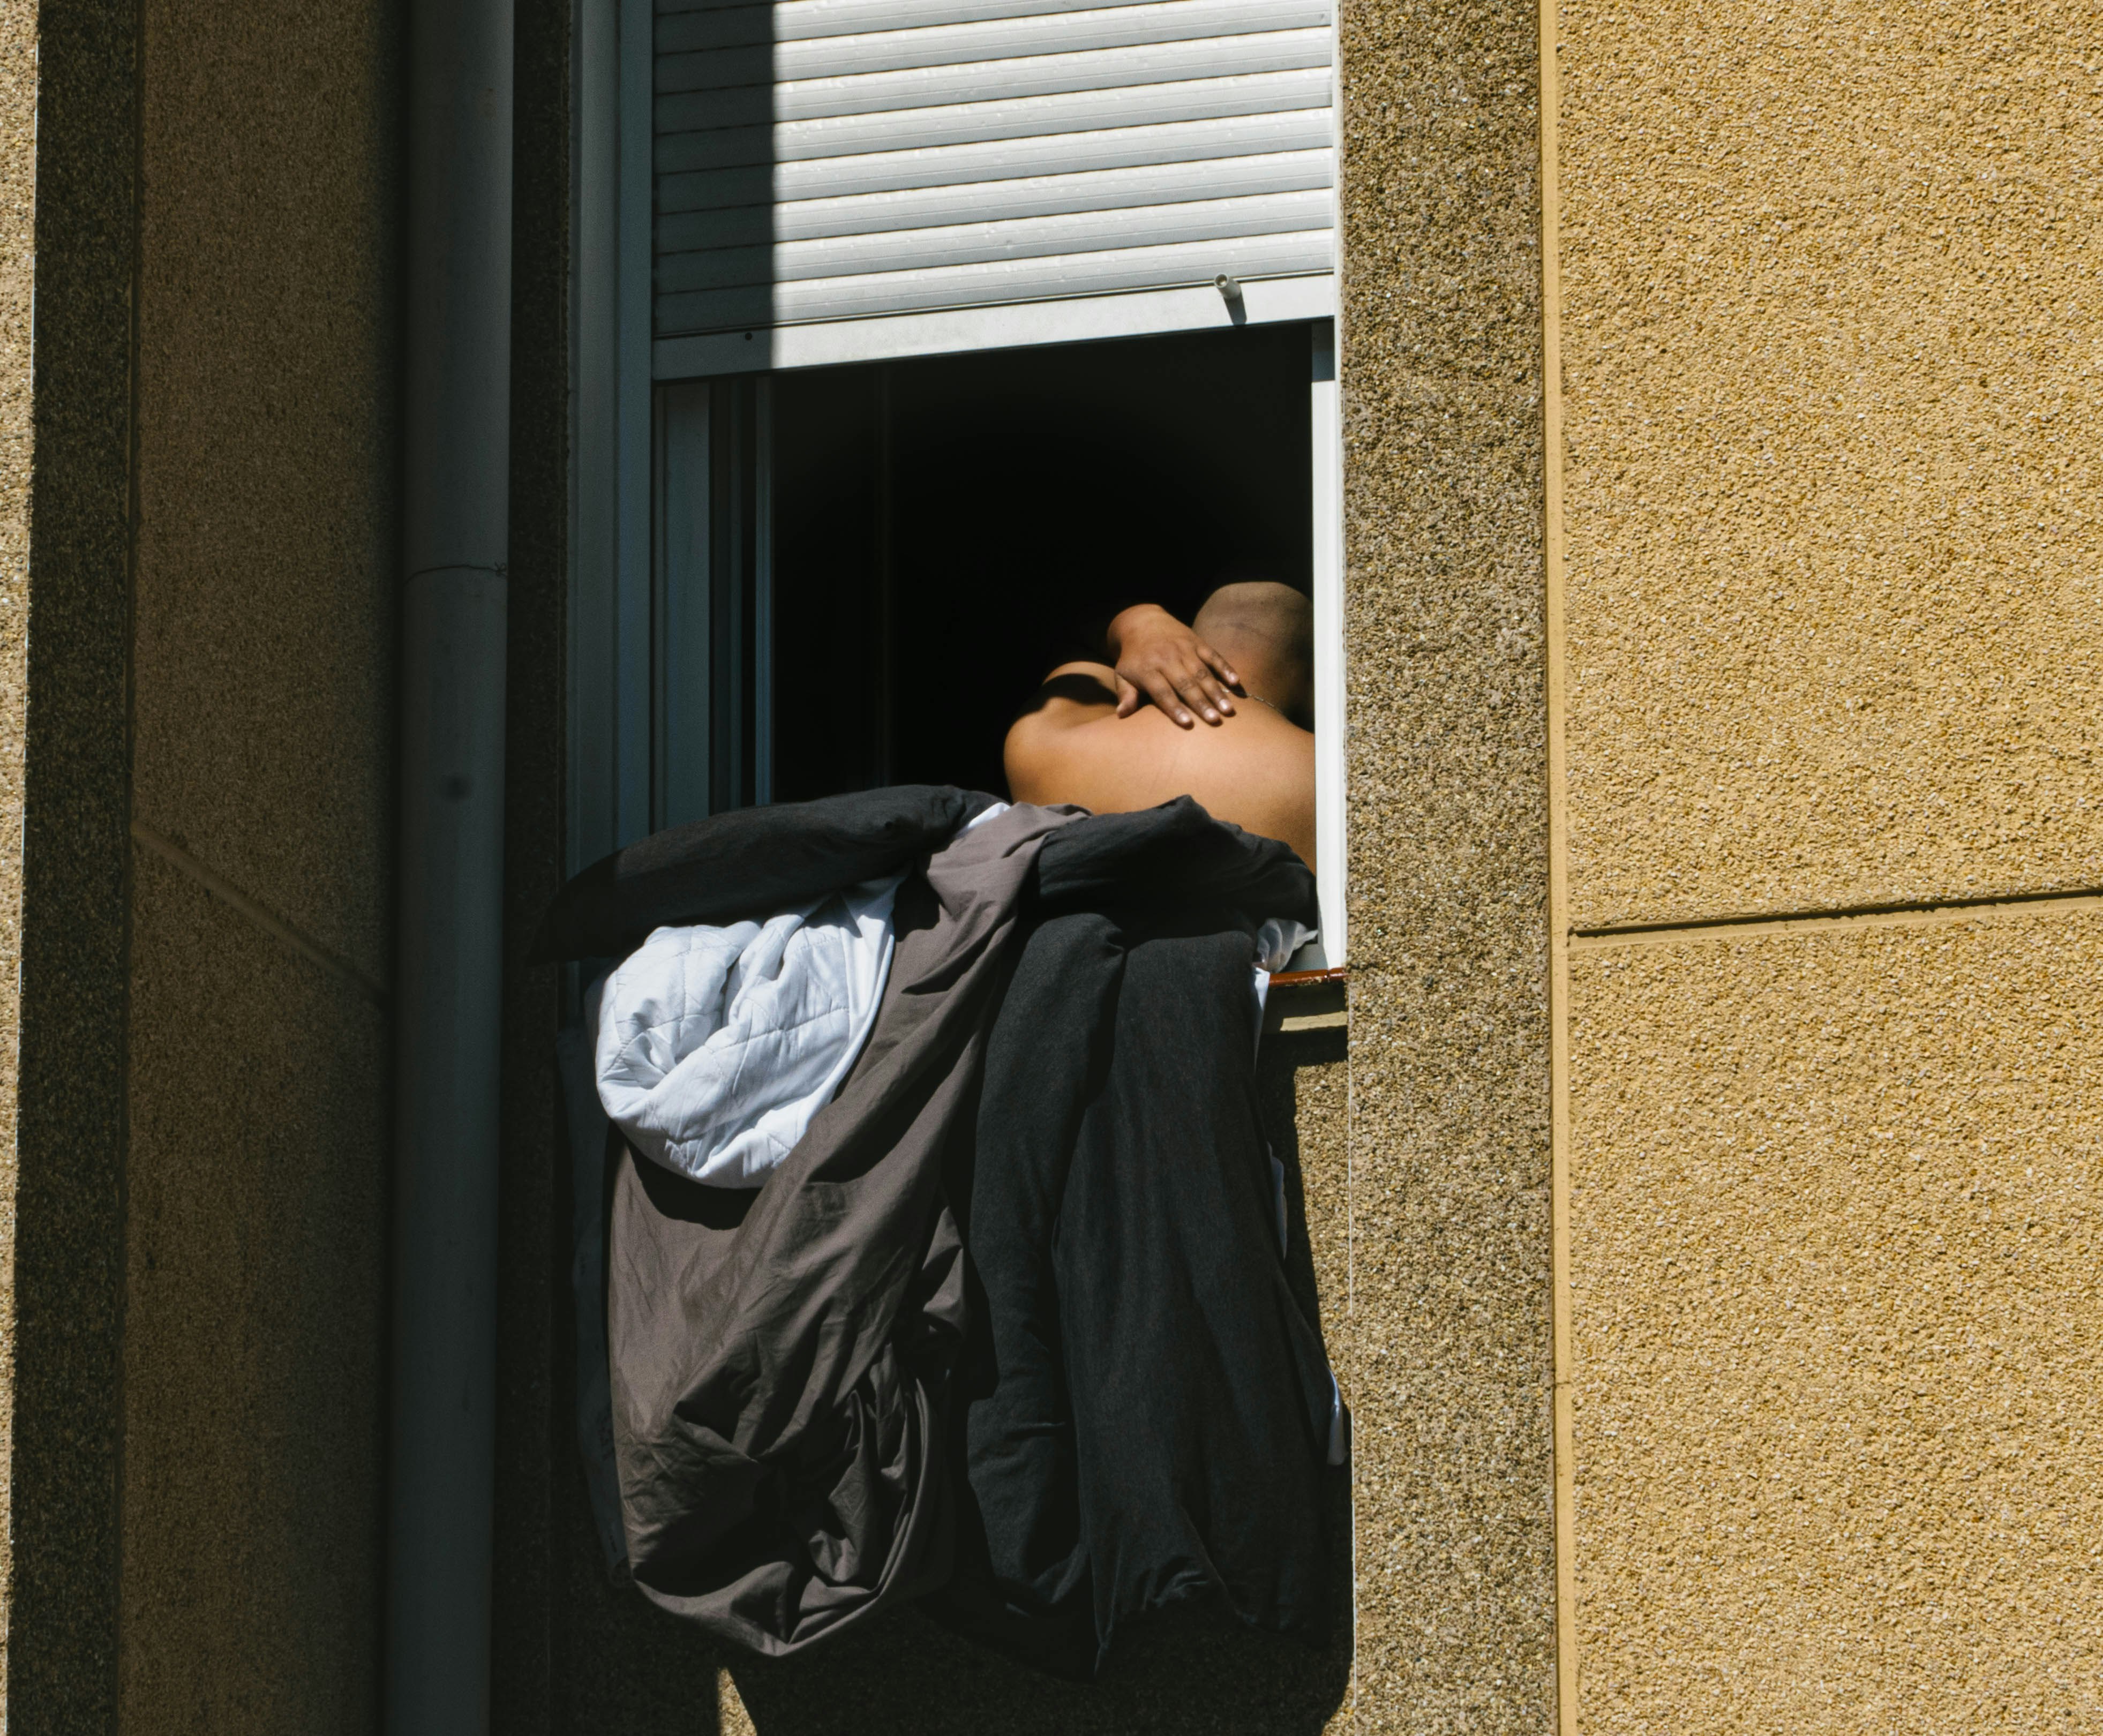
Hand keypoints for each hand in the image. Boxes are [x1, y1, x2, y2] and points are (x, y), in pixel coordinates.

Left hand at [1105, 604, 1240, 727]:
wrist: (1142, 622)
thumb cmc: (1133, 658)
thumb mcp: (1122, 674)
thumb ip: (1125, 695)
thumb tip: (1121, 715)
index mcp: (1147, 669)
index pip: (1162, 692)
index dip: (1174, 708)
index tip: (1187, 723)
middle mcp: (1167, 658)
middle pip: (1186, 683)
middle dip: (1201, 703)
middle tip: (1214, 720)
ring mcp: (1184, 648)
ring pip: (1202, 672)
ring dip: (1216, 691)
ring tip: (1228, 709)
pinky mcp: (1197, 642)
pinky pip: (1213, 655)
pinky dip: (1225, 668)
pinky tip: (1236, 682)